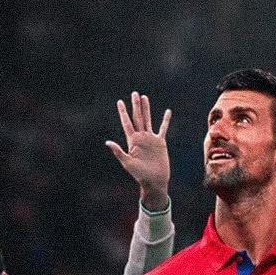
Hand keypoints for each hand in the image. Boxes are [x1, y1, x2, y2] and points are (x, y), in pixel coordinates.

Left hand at [106, 93, 170, 209]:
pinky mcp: (160, 142)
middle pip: (137, 118)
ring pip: (148, 120)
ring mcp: (150, 139)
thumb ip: (118, 151)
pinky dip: (165, 120)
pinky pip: (163, 128)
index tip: (120, 102)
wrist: (154, 181)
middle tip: (134, 93)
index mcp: (132, 141)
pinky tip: (167, 112)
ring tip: (144, 97)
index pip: (127, 123)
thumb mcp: (127, 163)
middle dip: (135, 106)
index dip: (123, 112)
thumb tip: (107, 142)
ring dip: (146, 109)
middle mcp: (141, 138)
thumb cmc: (140, 175)